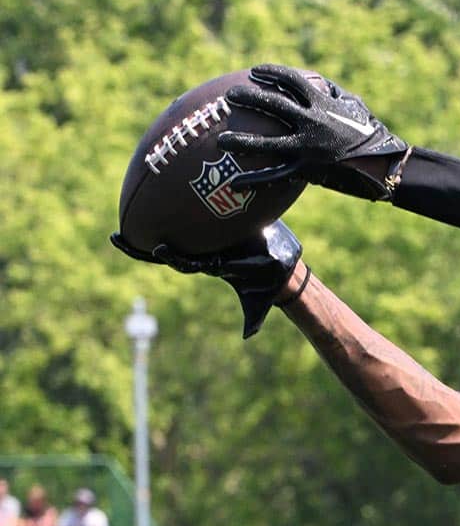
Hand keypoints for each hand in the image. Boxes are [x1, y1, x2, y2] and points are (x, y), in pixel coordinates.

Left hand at [110, 221, 302, 338]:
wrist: (277, 269)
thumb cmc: (267, 285)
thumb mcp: (260, 302)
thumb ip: (253, 319)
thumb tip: (248, 336)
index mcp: (211, 266)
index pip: (187, 262)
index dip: (172, 257)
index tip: (159, 248)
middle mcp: (204, 252)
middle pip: (167, 248)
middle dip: (139, 246)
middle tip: (116, 237)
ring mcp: (208, 239)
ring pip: (176, 228)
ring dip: (151, 221)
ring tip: (128, 209)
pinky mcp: (219, 224)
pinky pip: (195, 214)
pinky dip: (183, 203)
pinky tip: (169, 188)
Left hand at [217, 63, 409, 200]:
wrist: (383, 165)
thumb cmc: (372, 135)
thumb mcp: (357, 108)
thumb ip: (336, 95)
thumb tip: (322, 85)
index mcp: (323, 104)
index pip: (292, 81)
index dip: (272, 73)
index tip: (255, 72)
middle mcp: (311, 122)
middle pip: (273, 105)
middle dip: (249, 98)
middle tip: (230, 97)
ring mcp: (307, 147)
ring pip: (267, 143)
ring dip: (242, 141)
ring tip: (222, 141)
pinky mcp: (306, 170)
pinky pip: (275, 176)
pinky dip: (254, 181)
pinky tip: (235, 185)